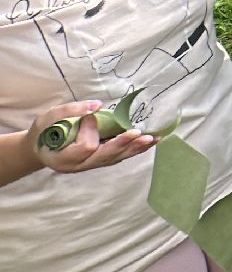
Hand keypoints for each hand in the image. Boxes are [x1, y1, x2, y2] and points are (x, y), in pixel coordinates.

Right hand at [29, 101, 156, 173]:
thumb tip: (97, 105)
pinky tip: (148, 141)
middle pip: (105, 157)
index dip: (91, 130)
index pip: (85, 147)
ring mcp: (90, 166)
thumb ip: (70, 111)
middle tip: (139, 133)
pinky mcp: (99, 162)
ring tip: (153, 138)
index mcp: (63, 158)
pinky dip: (134, 149)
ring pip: (115, 159)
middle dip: (123, 144)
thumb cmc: (43, 133)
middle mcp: (79, 166)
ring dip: (135, 148)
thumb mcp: (48, 118)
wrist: (40, 150)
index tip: (90, 116)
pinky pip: (119, 157)